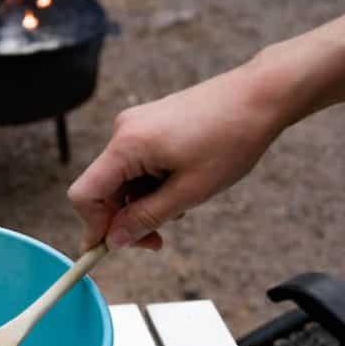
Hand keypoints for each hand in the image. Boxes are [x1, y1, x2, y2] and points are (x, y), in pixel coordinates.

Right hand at [68, 62, 290, 250]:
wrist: (259, 96)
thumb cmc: (230, 139)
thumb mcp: (189, 192)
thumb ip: (146, 218)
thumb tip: (114, 240)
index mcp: (127, 145)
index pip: (85, 194)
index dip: (93, 226)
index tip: (110, 250)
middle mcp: (123, 131)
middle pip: (103, 189)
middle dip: (126, 218)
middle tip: (158, 240)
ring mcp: (135, 124)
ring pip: (123, 179)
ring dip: (144, 201)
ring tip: (183, 203)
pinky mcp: (149, 123)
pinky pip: (136, 163)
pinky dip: (152, 182)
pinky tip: (182, 184)